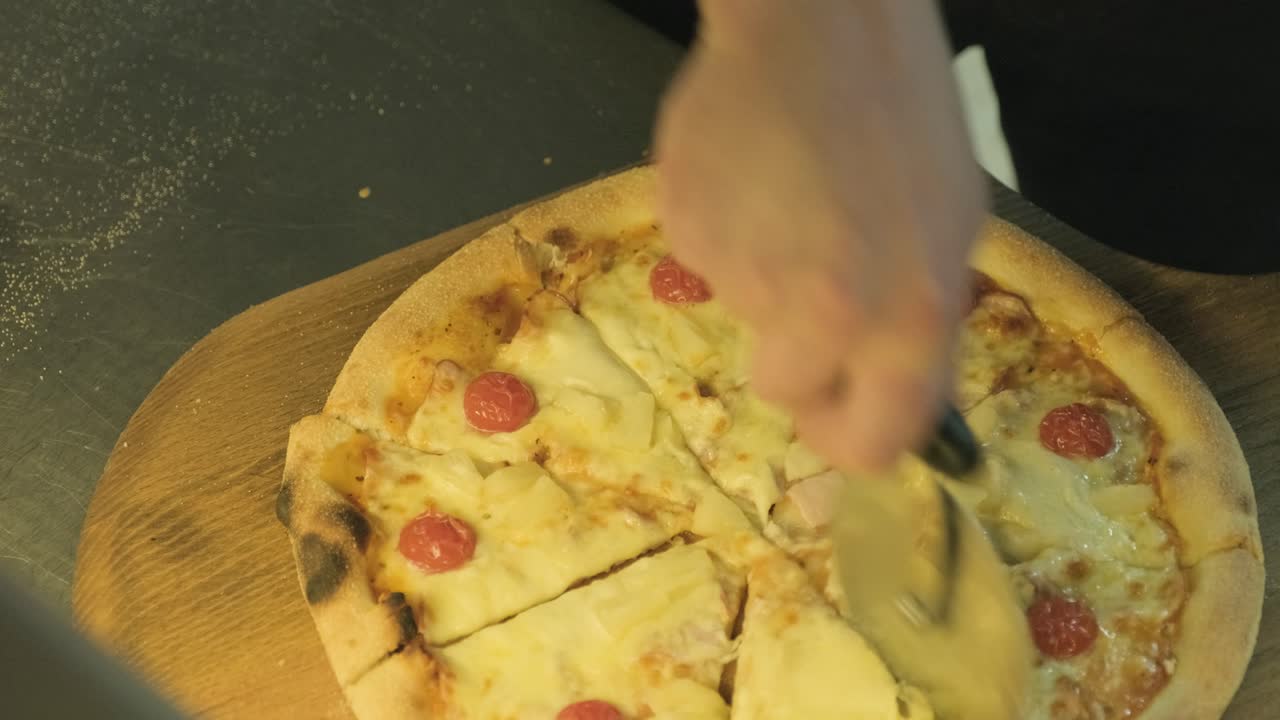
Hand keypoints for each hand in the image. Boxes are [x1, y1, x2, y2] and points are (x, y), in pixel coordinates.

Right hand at [654, 0, 985, 470]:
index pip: (869, 443)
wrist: (820, 20)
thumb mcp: (953, 227)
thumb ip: (922, 329)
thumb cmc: (905, 114)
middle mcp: (824, 312)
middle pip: (787, 391)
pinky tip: (752, 173)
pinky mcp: (685, 230)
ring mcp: (744, 271)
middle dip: (796, 357)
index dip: (850, 437)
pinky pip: (704, 260)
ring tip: (791, 196)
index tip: (838, 414)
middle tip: (809, 295)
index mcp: (907, 316)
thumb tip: (898, 404)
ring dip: (763, 277)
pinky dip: (724, 232)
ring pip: (744, 314)